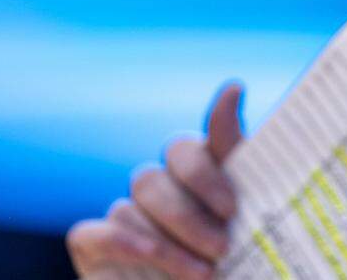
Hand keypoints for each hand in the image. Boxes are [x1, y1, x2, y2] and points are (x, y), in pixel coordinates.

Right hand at [67, 82, 245, 278]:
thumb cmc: (236, 272)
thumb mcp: (253, 224)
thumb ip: (244, 166)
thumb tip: (232, 85)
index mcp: (201, 179)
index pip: (195, 146)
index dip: (211, 158)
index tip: (233, 199)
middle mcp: (161, 189)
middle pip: (164, 169)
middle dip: (196, 207)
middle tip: (226, 244)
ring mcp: (126, 214)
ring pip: (138, 198)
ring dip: (173, 236)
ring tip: (207, 273)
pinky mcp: (93, 245)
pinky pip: (100, 229)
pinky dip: (128, 242)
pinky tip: (153, 261)